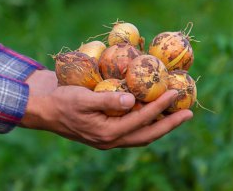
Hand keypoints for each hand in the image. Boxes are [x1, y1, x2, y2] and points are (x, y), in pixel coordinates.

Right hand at [21, 70, 192, 148]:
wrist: (44, 109)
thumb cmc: (61, 101)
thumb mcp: (82, 99)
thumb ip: (107, 100)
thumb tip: (132, 101)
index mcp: (107, 133)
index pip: (141, 120)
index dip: (160, 107)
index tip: (175, 93)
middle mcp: (111, 139)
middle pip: (148, 134)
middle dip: (169, 124)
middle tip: (188, 113)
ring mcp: (109, 137)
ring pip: (141, 134)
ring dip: (160, 124)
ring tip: (176, 113)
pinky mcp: (106, 130)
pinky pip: (132, 129)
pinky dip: (145, 122)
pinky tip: (151, 112)